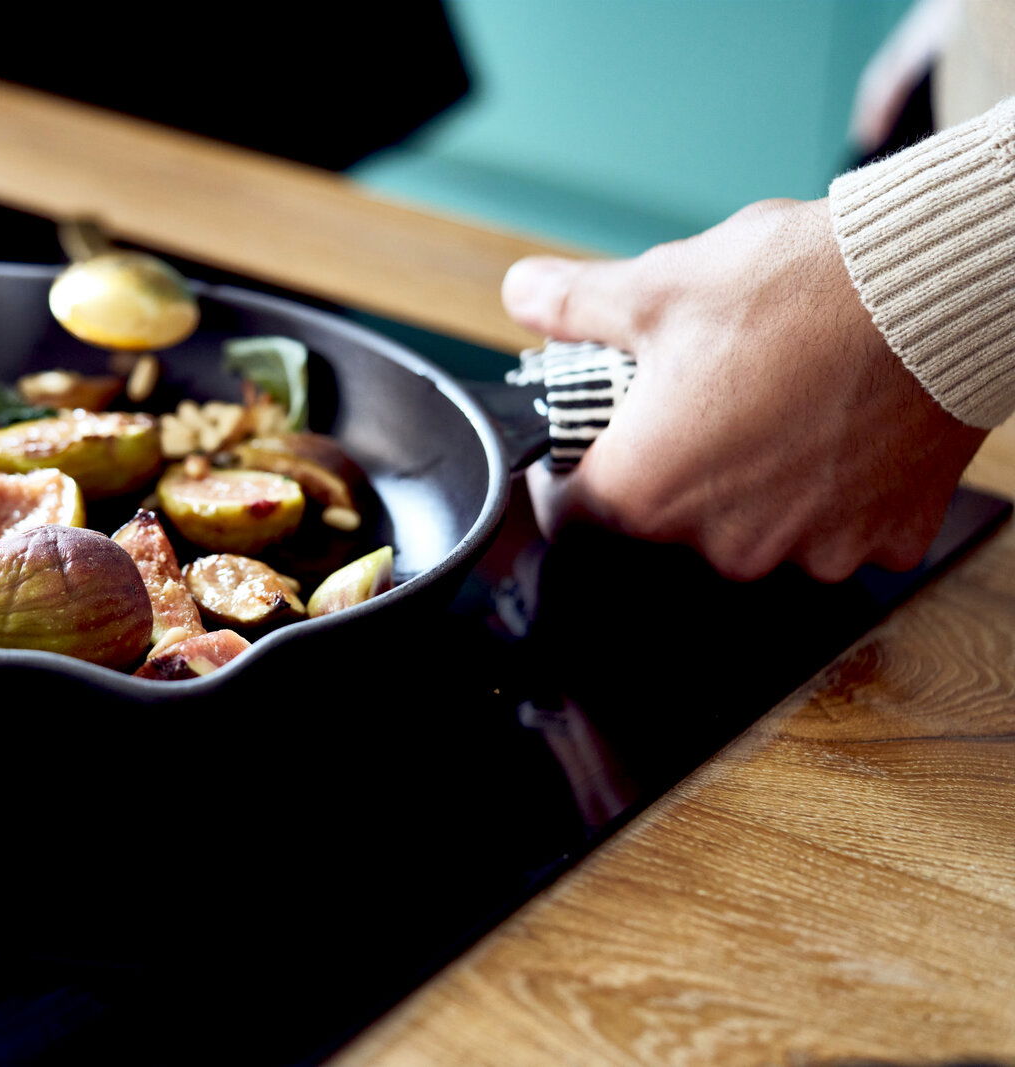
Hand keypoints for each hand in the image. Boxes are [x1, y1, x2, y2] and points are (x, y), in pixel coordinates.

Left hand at [502, 197, 987, 582]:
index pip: (571, 513)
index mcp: (647, 491)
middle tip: (689, 399)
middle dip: (667, 463)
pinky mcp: (879, 539)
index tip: (581, 444)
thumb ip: (575, 305)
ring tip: (768, 402)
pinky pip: (834, 527)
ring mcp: (808, 550)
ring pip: (749, 526)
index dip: (567, 474)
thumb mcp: (659, 286)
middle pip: (665, 520)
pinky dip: (828, 489)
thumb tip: (524, 296)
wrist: (935, 292)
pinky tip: (833, 429)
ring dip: (747, 481)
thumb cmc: (798, 290)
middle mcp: (722, 542)